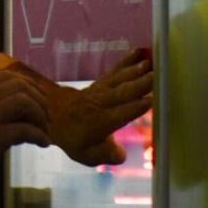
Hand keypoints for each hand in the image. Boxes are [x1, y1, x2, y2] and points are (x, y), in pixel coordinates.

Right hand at [0, 71, 50, 202]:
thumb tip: (25, 114)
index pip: (7, 76)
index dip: (29, 85)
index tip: (39, 100)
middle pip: (19, 84)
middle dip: (39, 99)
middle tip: (46, 117)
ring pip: (24, 101)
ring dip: (40, 115)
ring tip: (44, 131)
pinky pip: (26, 129)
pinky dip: (40, 135)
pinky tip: (43, 144)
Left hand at [49, 49, 152, 165]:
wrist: (52, 116)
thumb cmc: (74, 138)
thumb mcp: (87, 155)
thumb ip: (106, 155)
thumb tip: (122, 154)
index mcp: (101, 122)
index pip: (121, 114)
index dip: (135, 108)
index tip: (151, 101)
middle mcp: (101, 104)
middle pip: (122, 93)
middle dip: (139, 84)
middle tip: (155, 76)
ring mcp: (100, 91)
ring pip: (119, 79)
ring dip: (134, 70)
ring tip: (149, 62)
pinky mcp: (100, 82)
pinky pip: (114, 71)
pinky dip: (126, 61)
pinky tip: (138, 52)